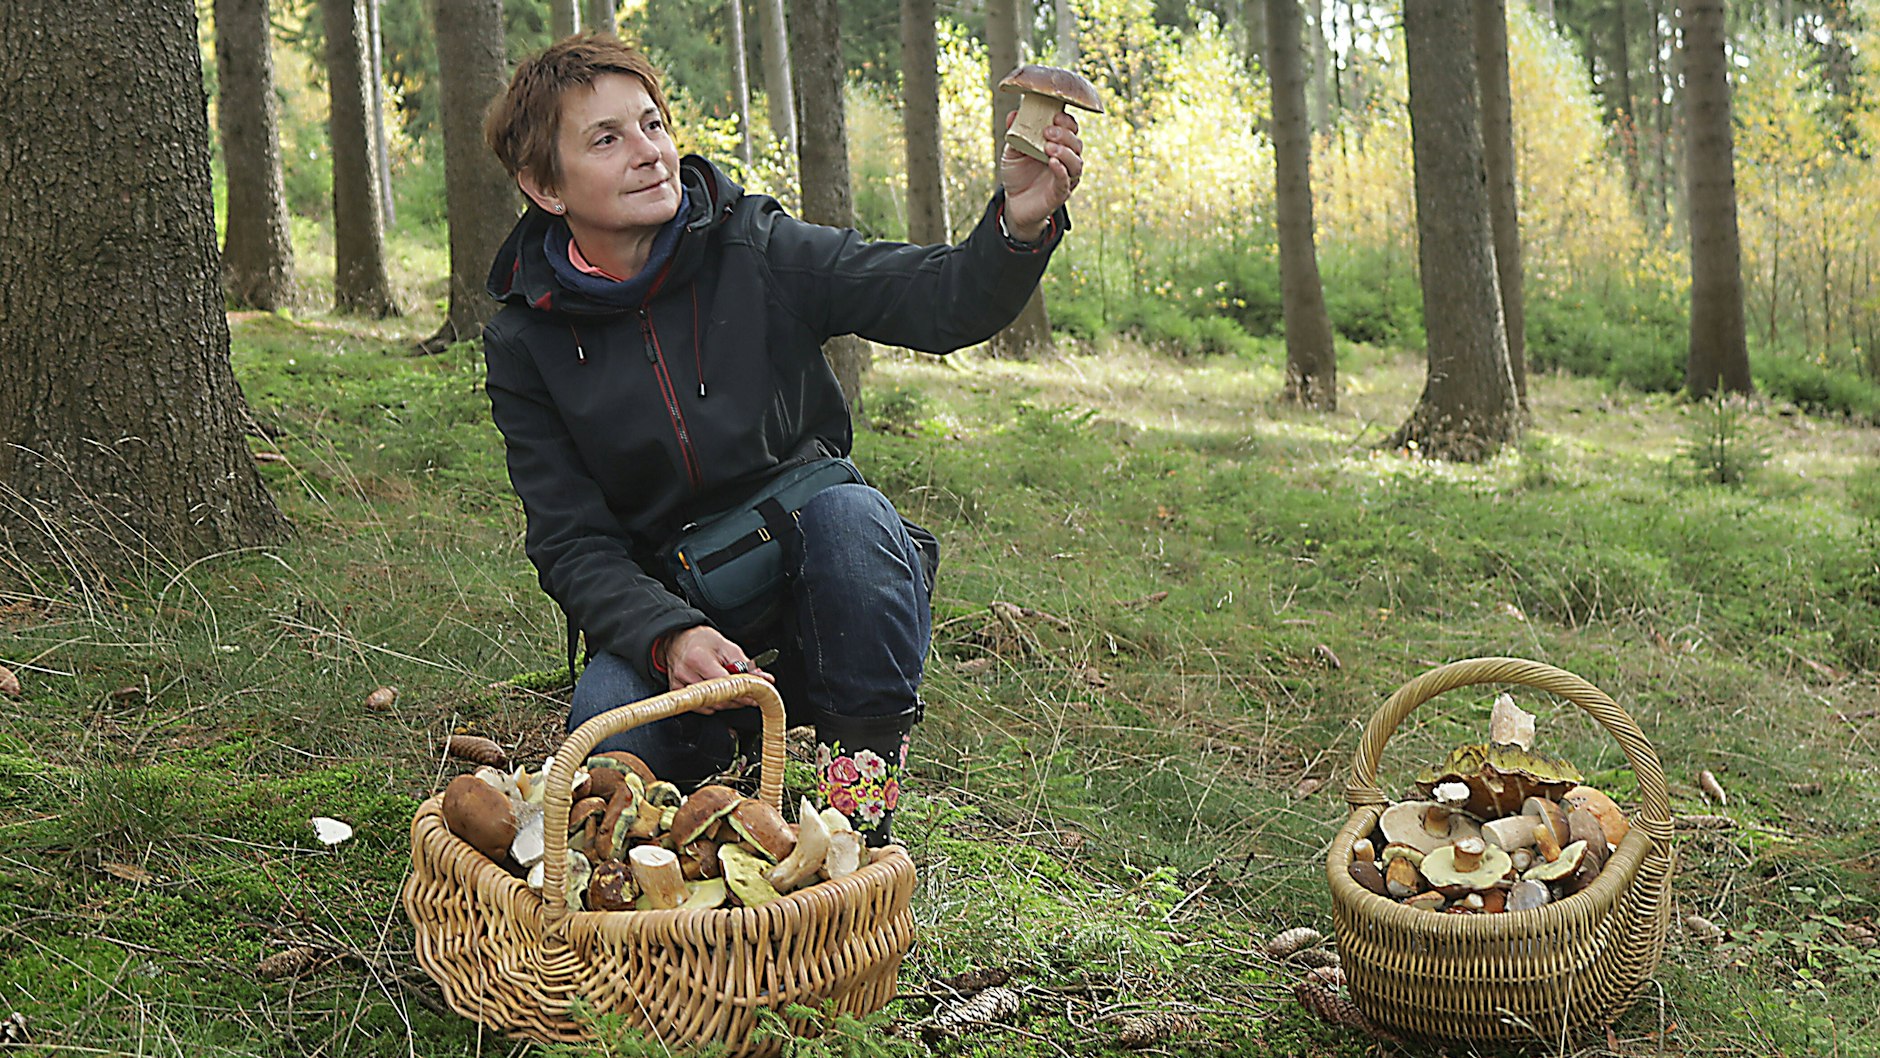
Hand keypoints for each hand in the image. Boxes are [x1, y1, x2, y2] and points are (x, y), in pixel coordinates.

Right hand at [662, 626, 773, 712]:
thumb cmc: (703, 641)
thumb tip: (765, 680)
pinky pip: (700, 707)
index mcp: (699, 658)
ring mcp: (679, 684)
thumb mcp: (728, 647)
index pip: (725, 684)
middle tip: (747, 693)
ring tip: (730, 689)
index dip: (743, 692)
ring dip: (726, 702)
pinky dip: (712, 703)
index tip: (754, 695)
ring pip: (710, 705)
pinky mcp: (677, 691)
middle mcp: (686, 672)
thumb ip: (747, 666)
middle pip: (718, 698)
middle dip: (737, 698)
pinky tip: (716, 692)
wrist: (680, 639)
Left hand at [1000, 108, 1084, 241]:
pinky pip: (1066, 181)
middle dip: (1064, 135)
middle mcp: (1066, 160)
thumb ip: (1015, 132)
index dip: (1067, 122)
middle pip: (1077, 144)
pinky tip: (1053, 163)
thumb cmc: (1017, 174)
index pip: (1072, 129)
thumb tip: (1014, 114)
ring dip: (1065, 152)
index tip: (1055, 116)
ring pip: (1076, 163)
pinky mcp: (1060, 193)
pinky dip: (1061, 171)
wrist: (1014, 202)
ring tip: (1048, 148)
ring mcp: (1066, 177)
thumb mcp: (1013, 151)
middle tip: (1048, 132)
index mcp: (1059, 145)